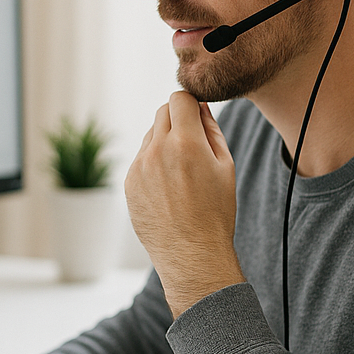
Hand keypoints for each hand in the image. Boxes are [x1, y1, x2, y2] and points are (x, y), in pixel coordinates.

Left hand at [124, 92, 243, 316]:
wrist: (192, 254)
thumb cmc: (215, 212)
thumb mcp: (225, 167)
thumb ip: (211, 130)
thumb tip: (199, 107)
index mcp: (185, 143)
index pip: (179, 99)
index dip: (191, 104)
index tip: (197, 115)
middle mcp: (157, 151)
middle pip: (162, 112)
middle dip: (178, 120)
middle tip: (192, 143)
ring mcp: (139, 167)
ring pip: (150, 136)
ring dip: (164, 142)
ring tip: (182, 174)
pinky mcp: (129, 183)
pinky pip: (141, 159)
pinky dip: (153, 164)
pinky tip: (168, 189)